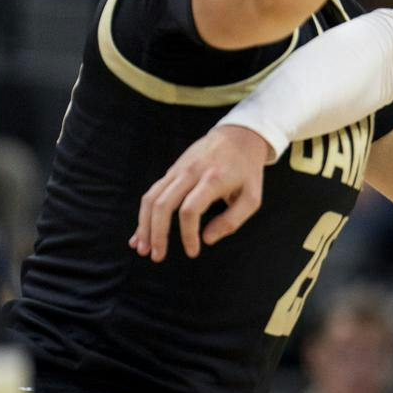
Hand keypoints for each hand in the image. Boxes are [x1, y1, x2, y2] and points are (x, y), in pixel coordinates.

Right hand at [129, 125, 271, 260]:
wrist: (238, 136)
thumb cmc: (247, 171)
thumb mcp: (252, 197)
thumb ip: (232, 220)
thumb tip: (207, 239)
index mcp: (213, 180)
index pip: (190, 210)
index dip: (187, 234)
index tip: (193, 252)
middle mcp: (190, 173)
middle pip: (163, 205)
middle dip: (157, 234)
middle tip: (156, 257)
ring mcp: (177, 170)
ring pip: (151, 198)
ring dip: (143, 225)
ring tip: (142, 248)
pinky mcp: (171, 171)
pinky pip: (151, 193)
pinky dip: (144, 214)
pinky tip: (141, 232)